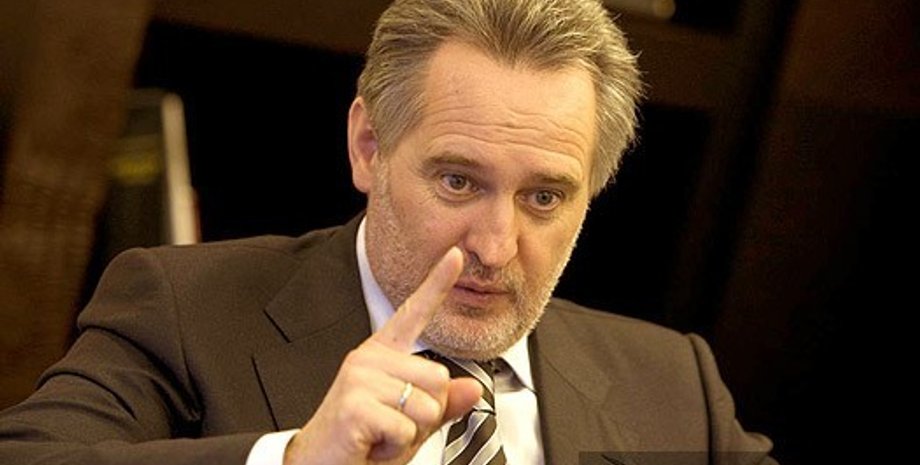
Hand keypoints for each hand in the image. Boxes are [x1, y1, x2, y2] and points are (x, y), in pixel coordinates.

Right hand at [283, 247, 482, 464]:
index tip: (456, 254)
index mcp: (382, 355)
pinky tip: (371, 445)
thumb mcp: (411, 424)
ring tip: (380, 436)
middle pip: (439, 376)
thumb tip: (472, 389)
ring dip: (411, 433)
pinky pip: (407, 427)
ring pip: (426, 404)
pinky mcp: (354, 405)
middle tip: (391, 427)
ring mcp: (358, 378)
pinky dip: (396, 447)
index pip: (414, 313)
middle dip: (427, 414)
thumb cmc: (364, 445)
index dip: (437, 283)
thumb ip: (440, 405)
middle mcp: (368, 358)